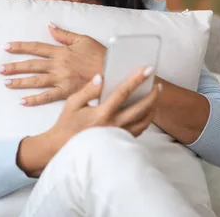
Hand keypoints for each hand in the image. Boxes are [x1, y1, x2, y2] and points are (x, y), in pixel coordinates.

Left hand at [0, 23, 105, 105]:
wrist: (113, 71)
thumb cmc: (100, 54)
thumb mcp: (83, 39)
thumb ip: (64, 34)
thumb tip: (50, 26)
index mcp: (61, 51)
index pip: (36, 47)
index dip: (20, 47)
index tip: (6, 46)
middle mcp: (58, 65)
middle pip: (32, 65)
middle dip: (14, 66)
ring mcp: (61, 79)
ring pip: (36, 80)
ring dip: (20, 81)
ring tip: (6, 82)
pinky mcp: (67, 92)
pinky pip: (47, 97)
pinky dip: (34, 99)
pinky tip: (22, 101)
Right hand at [16, 66, 161, 176]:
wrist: (61, 148)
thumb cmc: (67, 125)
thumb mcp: (73, 103)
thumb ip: (88, 89)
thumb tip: (101, 77)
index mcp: (102, 113)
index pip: (123, 92)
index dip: (136, 79)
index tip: (147, 70)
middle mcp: (113, 125)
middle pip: (140, 108)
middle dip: (152, 95)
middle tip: (158, 85)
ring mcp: (118, 135)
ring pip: (143, 121)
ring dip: (152, 108)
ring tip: (154, 97)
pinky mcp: (119, 142)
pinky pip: (138, 131)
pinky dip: (145, 120)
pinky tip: (146, 112)